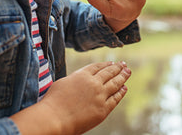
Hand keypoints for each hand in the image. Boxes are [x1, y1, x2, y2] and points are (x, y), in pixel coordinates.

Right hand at [11, 61, 130, 134]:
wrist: (54, 119)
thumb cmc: (53, 102)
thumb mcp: (62, 83)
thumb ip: (75, 79)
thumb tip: (81, 78)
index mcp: (82, 75)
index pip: (98, 67)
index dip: (106, 64)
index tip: (112, 63)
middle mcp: (93, 83)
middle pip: (109, 72)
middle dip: (117, 68)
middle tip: (124, 65)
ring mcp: (100, 96)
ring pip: (115, 83)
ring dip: (123, 77)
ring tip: (128, 72)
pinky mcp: (103, 109)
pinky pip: (115, 99)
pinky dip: (121, 92)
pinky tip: (124, 88)